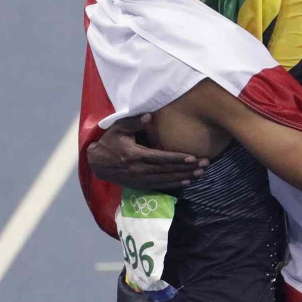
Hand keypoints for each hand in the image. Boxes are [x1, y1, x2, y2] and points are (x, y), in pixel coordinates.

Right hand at [86, 114, 208, 190]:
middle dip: (187, 168)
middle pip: (167, 170)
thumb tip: (150, 115)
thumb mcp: (119, 128)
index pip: (161, 158)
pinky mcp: (139, 185)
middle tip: (204, 165)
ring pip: (166, 179)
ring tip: (200, 173)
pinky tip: (186, 181)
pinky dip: (173, 184)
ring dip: (184, 176)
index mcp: (135, 155)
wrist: (96, 163)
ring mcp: (139, 180)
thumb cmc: (110, 142)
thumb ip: (135, 122)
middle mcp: (138, 170)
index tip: (193, 158)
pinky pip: (160, 186)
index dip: (178, 158)